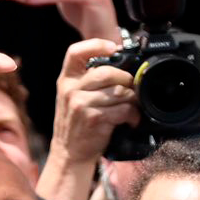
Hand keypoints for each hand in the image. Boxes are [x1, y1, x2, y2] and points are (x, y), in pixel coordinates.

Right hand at [51, 38, 137, 166]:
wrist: (69, 154)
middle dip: (125, 79)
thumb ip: (87, 80)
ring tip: (133, 105)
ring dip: (131, 99)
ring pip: (118, 91)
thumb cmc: (76, 124)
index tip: (113, 48)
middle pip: (106, 72)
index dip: (96, 45)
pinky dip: (132, 115)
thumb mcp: (72, 97)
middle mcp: (71, 90)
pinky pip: (122, 110)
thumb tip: (117, 64)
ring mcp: (81, 105)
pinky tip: (131, 119)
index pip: (75, 52)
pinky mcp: (94, 119)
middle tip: (131, 87)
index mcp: (66, 80)